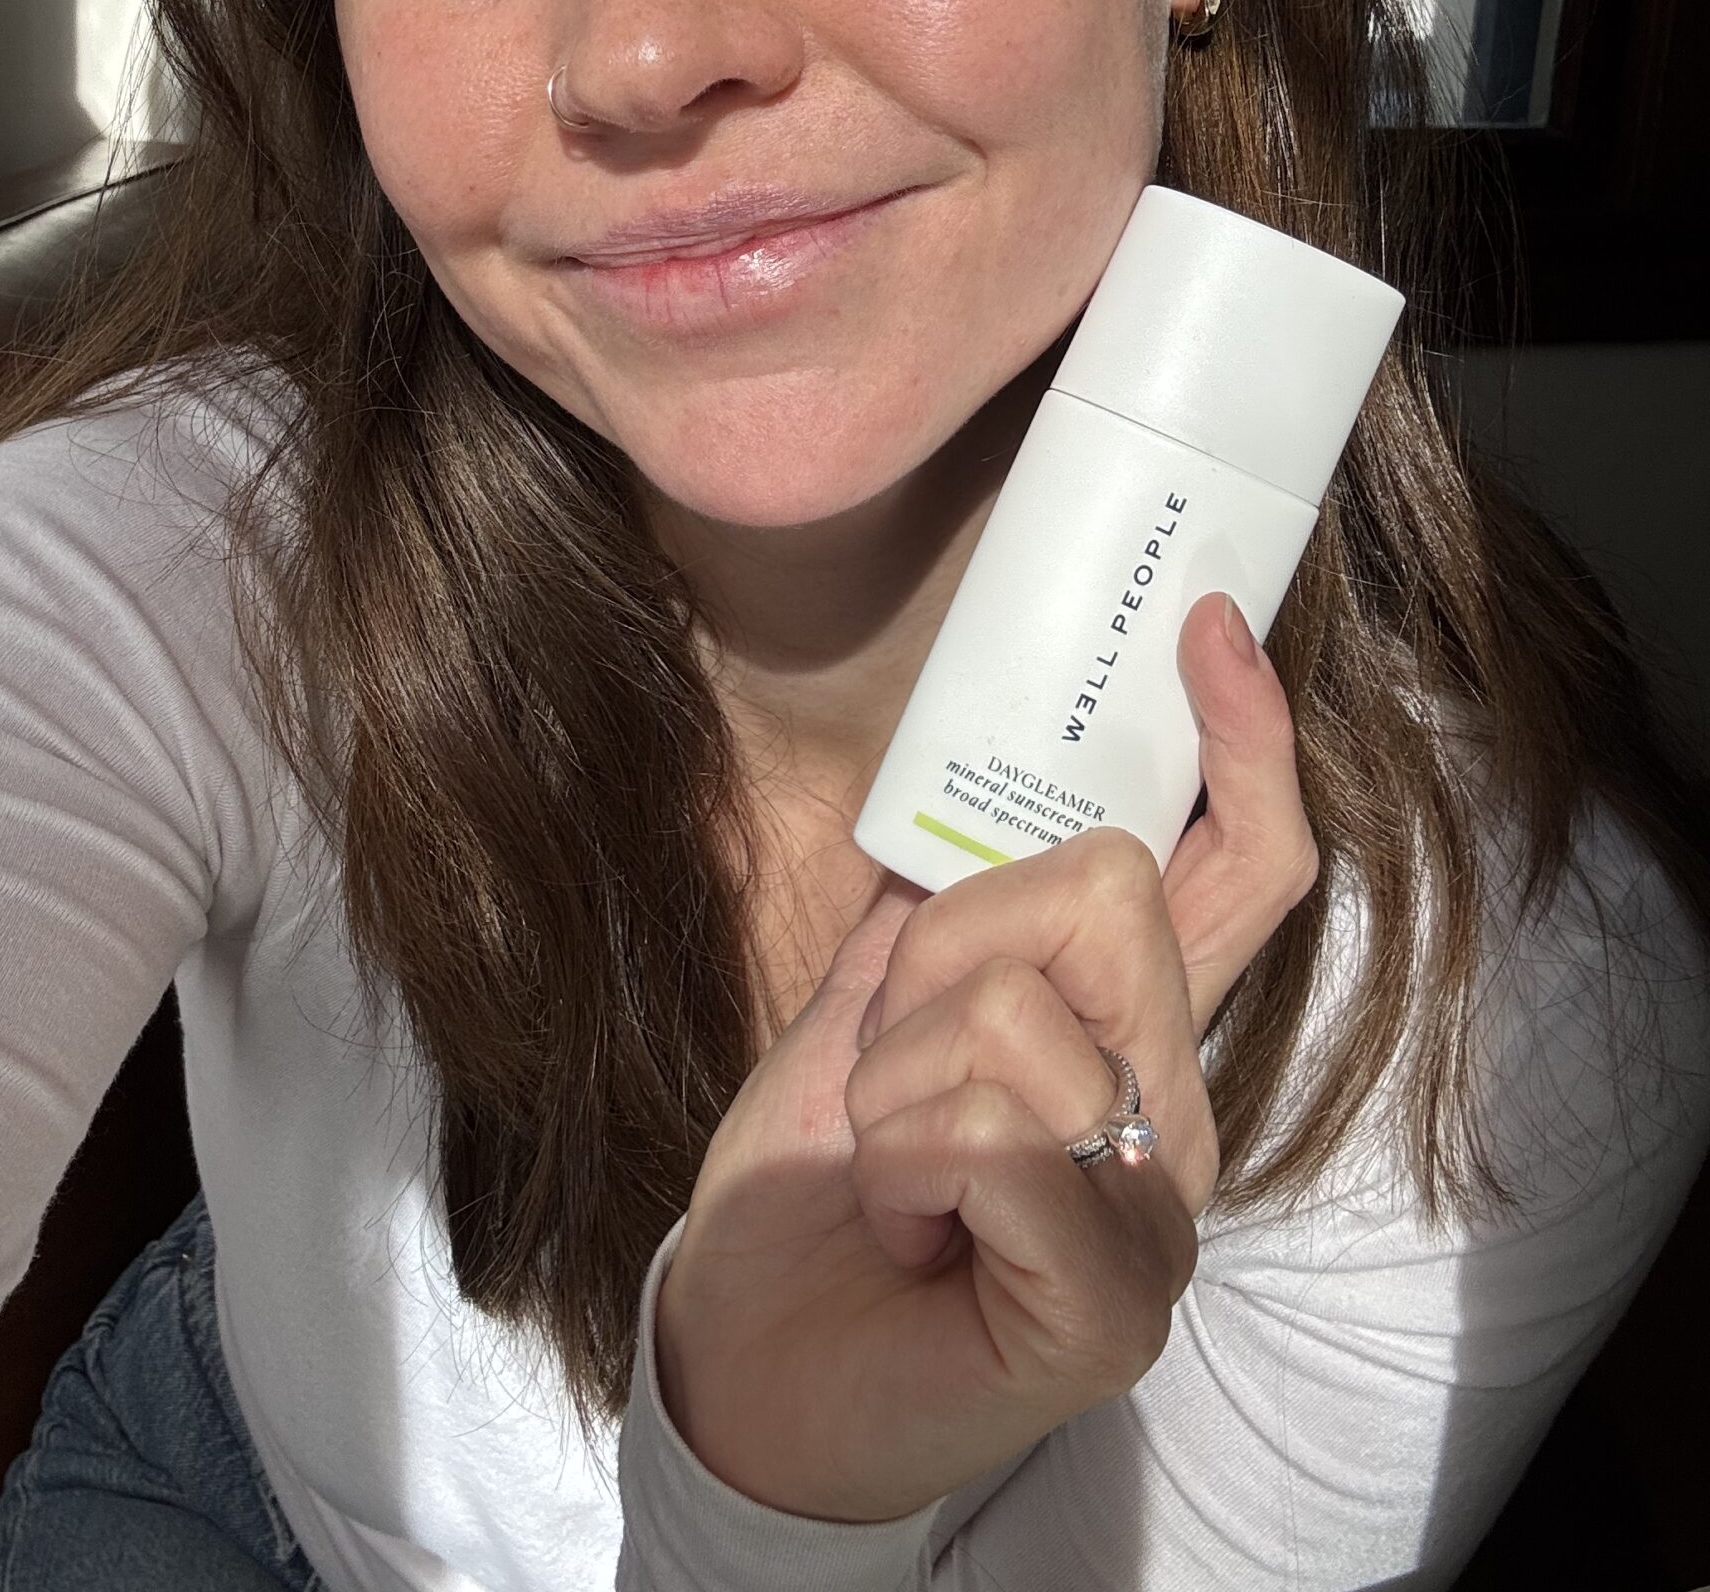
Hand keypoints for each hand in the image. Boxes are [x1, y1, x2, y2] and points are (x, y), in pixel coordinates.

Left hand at [653, 591, 1316, 1524]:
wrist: (748, 1364)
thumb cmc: (815, 1193)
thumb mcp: (862, 1013)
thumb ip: (938, 915)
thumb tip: (960, 801)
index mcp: (1122, 1030)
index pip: (1240, 868)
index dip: (1243, 741)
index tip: (1204, 628)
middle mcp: (1168, 1106)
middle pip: (1113, 891)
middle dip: (948, 943)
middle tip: (894, 1064)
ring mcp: (1154, 1208)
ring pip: (1020, 1014)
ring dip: (894, 1080)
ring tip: (891, 1170)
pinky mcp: (1114, 1300)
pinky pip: (997, 1136)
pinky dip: (903, 1167)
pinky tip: (909, 1234)